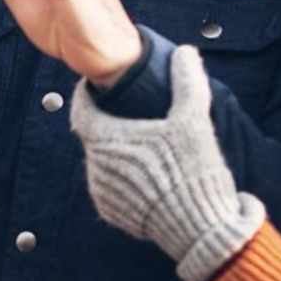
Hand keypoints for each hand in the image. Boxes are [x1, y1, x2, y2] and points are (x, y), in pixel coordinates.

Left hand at [69, 46, 266, 280]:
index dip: (86, 96)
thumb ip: (188, 81)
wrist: (199, 229)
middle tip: (132, 114)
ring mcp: (103, 194)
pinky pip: (111, 187)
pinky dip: (124, 177)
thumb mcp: (194, 119)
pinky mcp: (113, 214)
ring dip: (117, 152)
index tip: (95, 88)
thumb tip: (185, 51)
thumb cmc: (193, 171)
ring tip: (144, 146)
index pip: (81, 111)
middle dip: (109, 123)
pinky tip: (148, 175)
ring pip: (102, 162)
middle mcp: (97, 168)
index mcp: (107, 140)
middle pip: (94, 136)